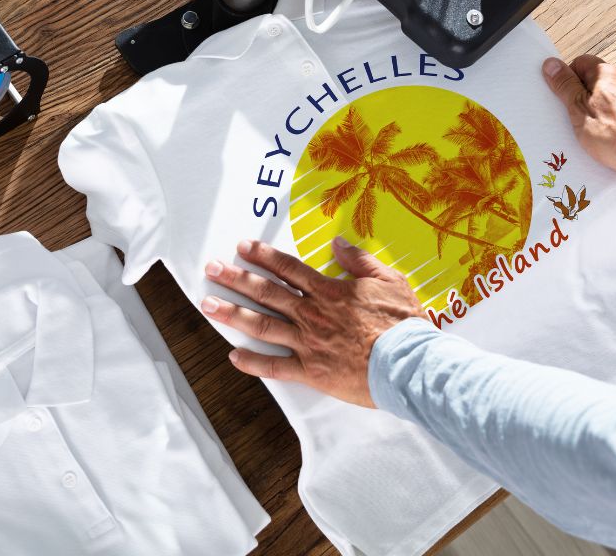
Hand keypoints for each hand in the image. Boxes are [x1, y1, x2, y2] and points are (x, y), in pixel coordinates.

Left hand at [200, 237, 423, 407]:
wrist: (407, 362)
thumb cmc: (403, 323)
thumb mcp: (389, 280)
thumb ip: (360, 261)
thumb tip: (339, 244)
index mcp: (330, 291)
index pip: (289, 268)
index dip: (264, 256)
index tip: (243, 247)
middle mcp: (312, 313)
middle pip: (267, 292)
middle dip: (236, 279)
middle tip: (212, 269)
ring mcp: (309, 343)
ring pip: (262, 325)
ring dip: (233, 314)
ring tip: (208, 305)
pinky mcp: (311, 371)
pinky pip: (275, 366)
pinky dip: (252, 362)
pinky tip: (233, 355)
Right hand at [542, 55, 615, 184]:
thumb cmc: (612, 132)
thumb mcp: (577, 107)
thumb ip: (564, 85)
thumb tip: (551, 65)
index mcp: (606, 73)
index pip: (580, 63)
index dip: (567, 78)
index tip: (560, 94)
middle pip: (593, 82)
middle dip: (579, 97)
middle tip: (571, 115)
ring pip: (604, 100)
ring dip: (593, 112)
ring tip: (587, 130)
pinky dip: (608, 124)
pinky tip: (602, 138)